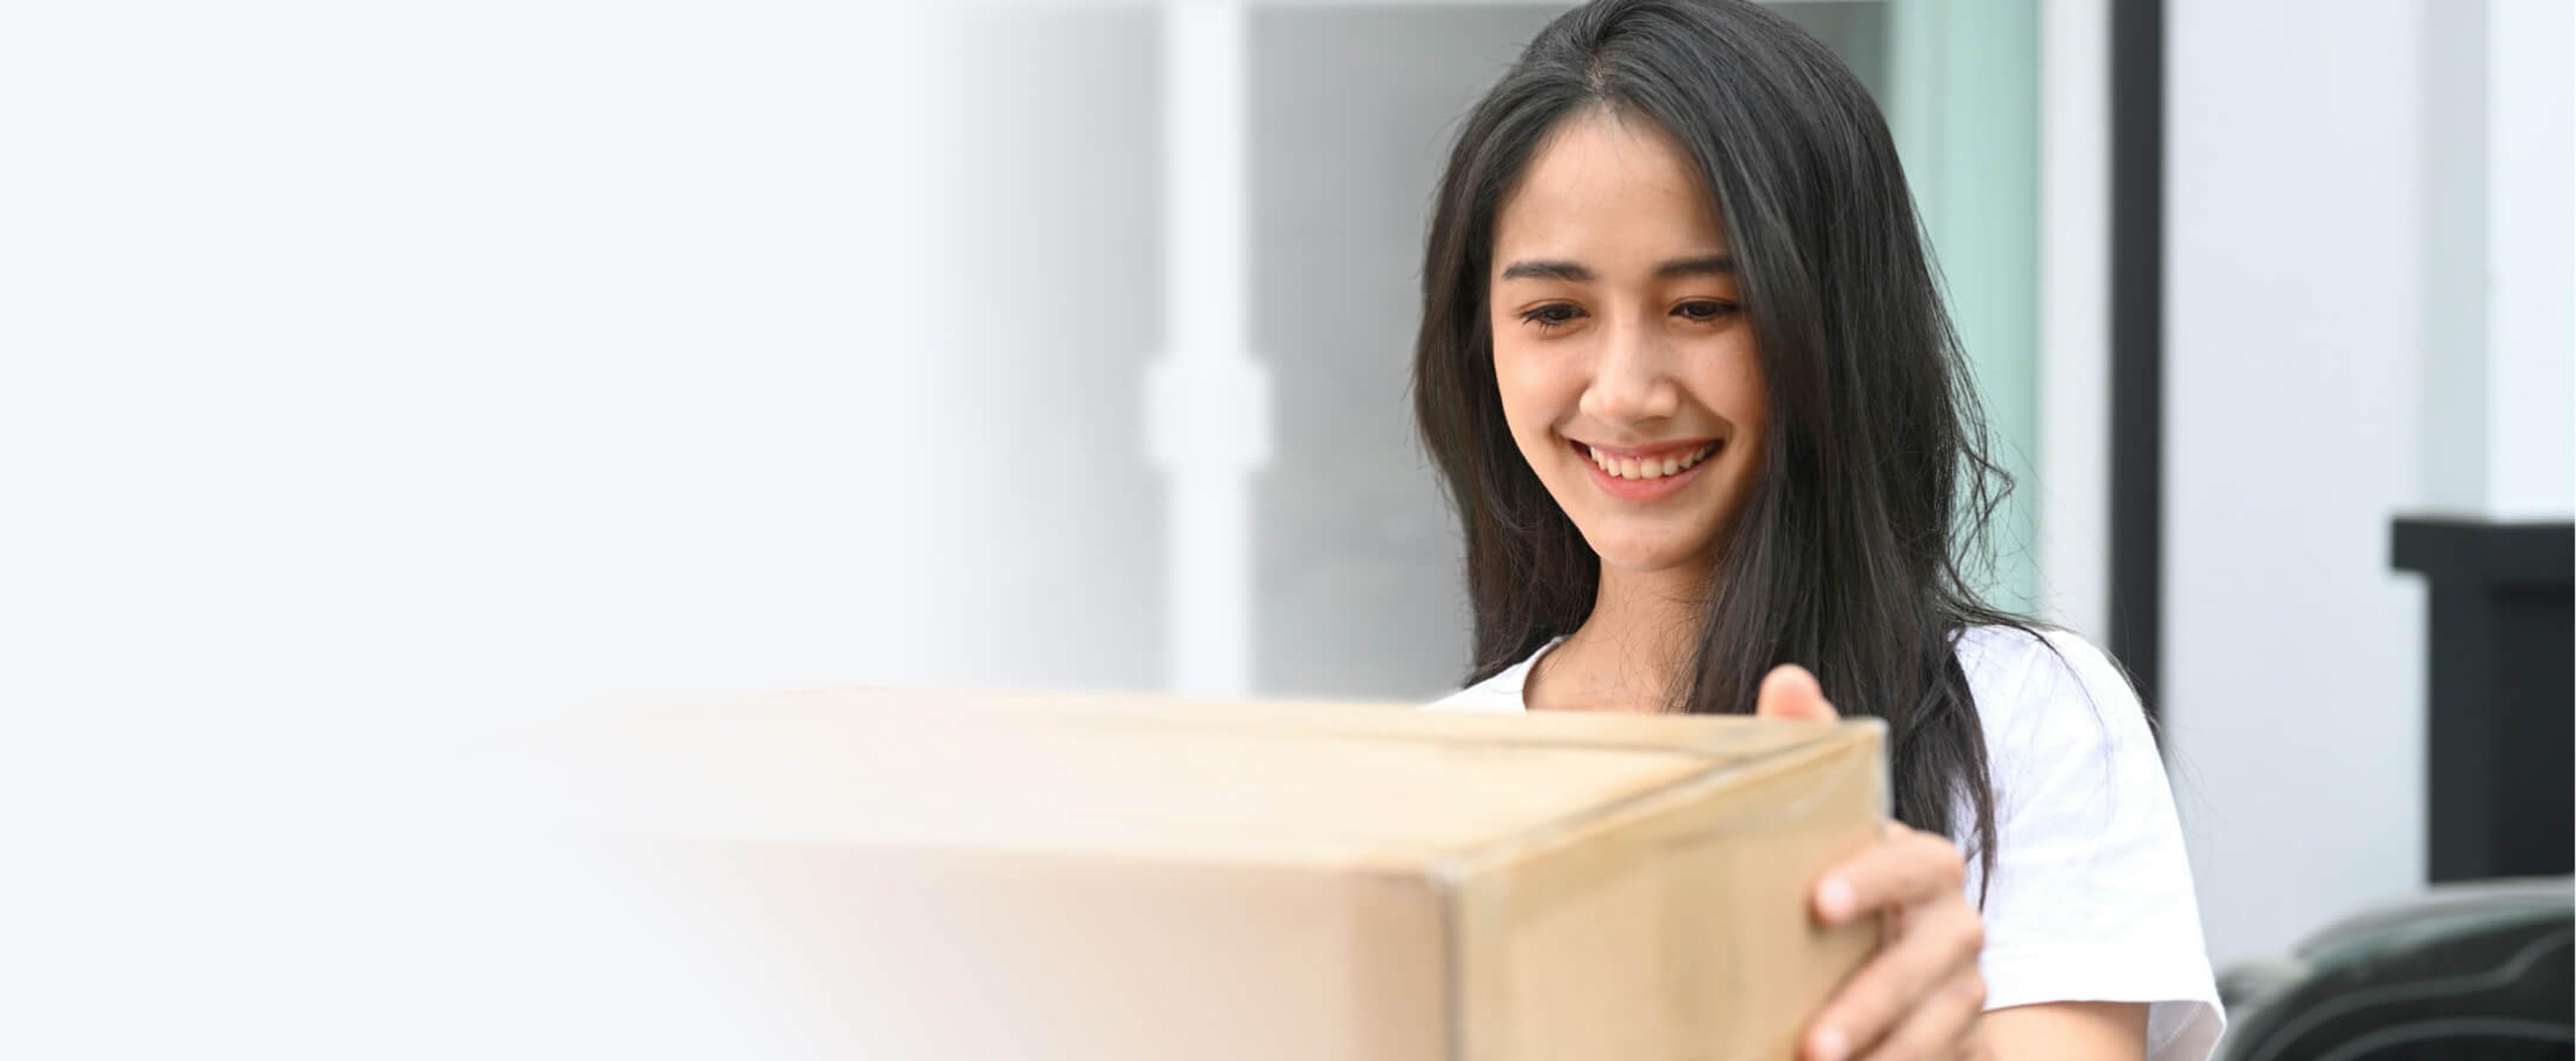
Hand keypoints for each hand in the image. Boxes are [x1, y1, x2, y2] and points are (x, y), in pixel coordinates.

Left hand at [1758, 665, 1988, 1060]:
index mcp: (1919, 863)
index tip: (1817, 901)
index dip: (1873, 878)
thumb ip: (1808, 748)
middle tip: (1813, 1036)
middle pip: (1931, 956)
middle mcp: (1953, 923)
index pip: (1913, 861)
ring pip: (1936, 1020)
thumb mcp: (1820, 820)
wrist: (1884, 965)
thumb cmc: (1839, 881)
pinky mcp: (1959, 1040)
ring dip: (1883, 1046)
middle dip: (1873, 996)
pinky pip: (1940, 1057)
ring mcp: (1962, 987)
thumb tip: (1787, 677)